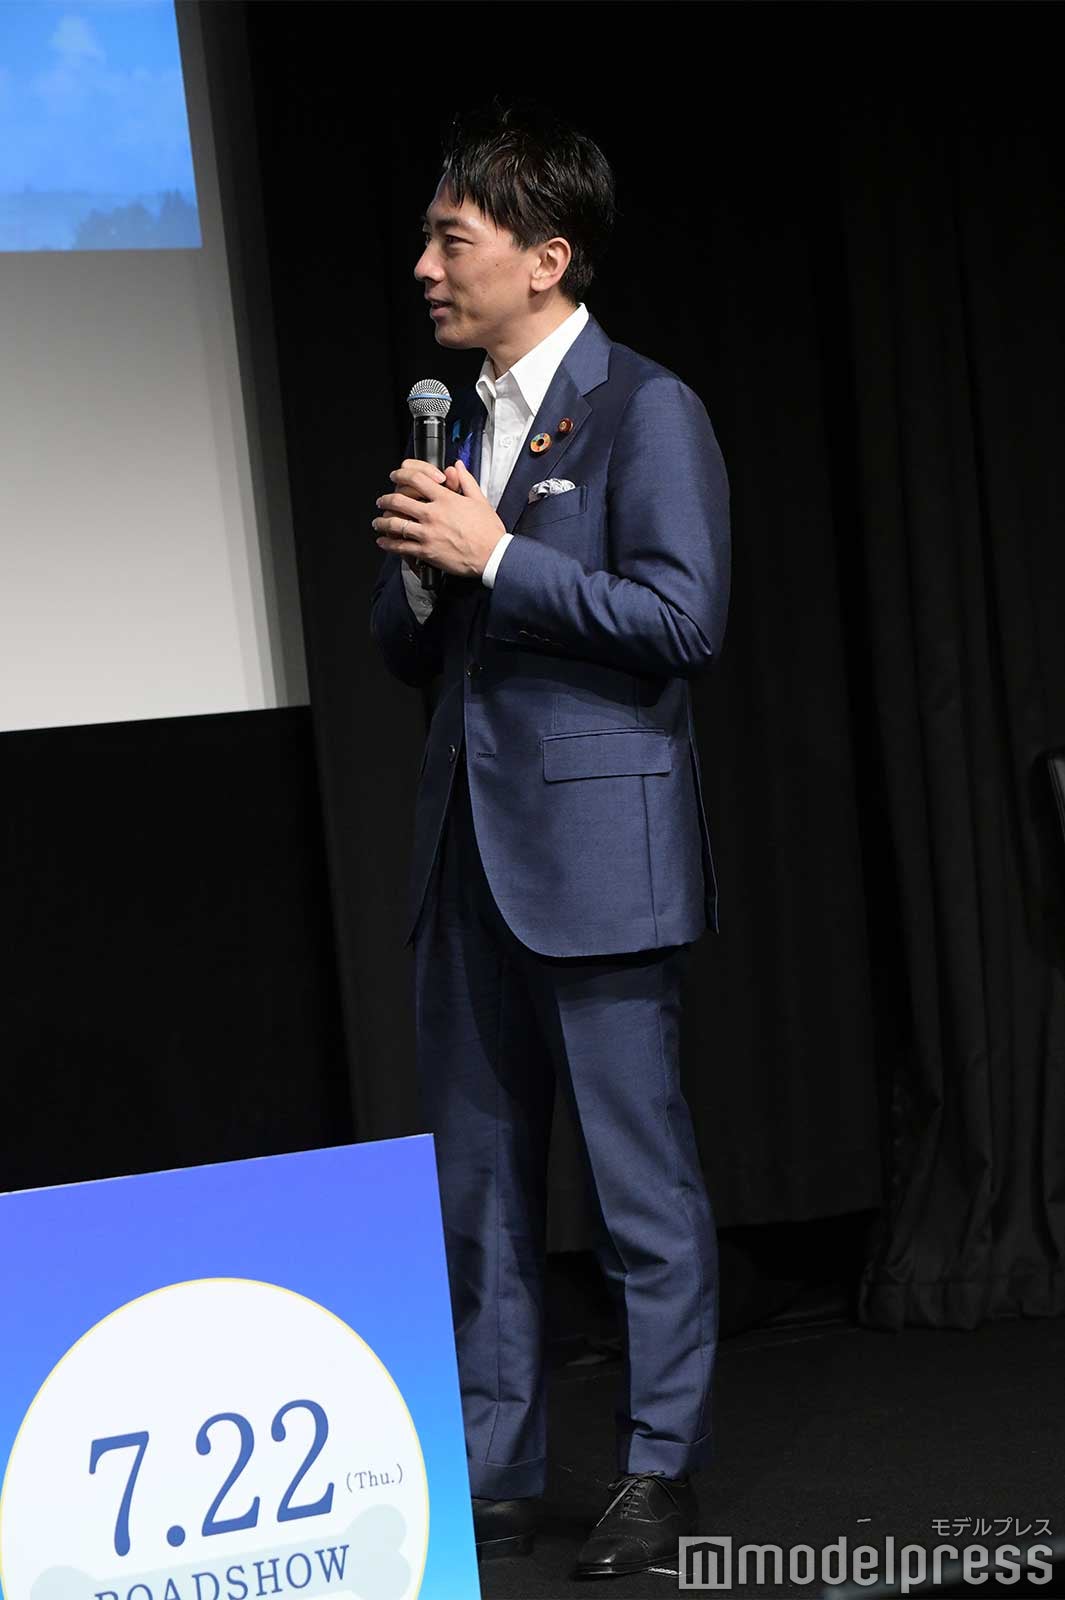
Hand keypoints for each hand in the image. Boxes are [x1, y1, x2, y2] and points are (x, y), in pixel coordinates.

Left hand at [373, 458, 503, 578]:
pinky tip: (383, 541)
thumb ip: (465, 481)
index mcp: (445, 499)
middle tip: (382, 501)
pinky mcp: (426, 551)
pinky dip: (389, 543)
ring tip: (378, 522)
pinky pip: (401, 546)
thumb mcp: (480, 500)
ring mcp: (427, 533)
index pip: (416, 479)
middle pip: (399, 500)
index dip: (401, 474)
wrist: (492, 556)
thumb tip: (457, 466)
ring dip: (383, 522)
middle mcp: (433, 514)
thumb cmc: (488, 531)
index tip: (395, 476)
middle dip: (386, 500)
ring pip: (396, 524)